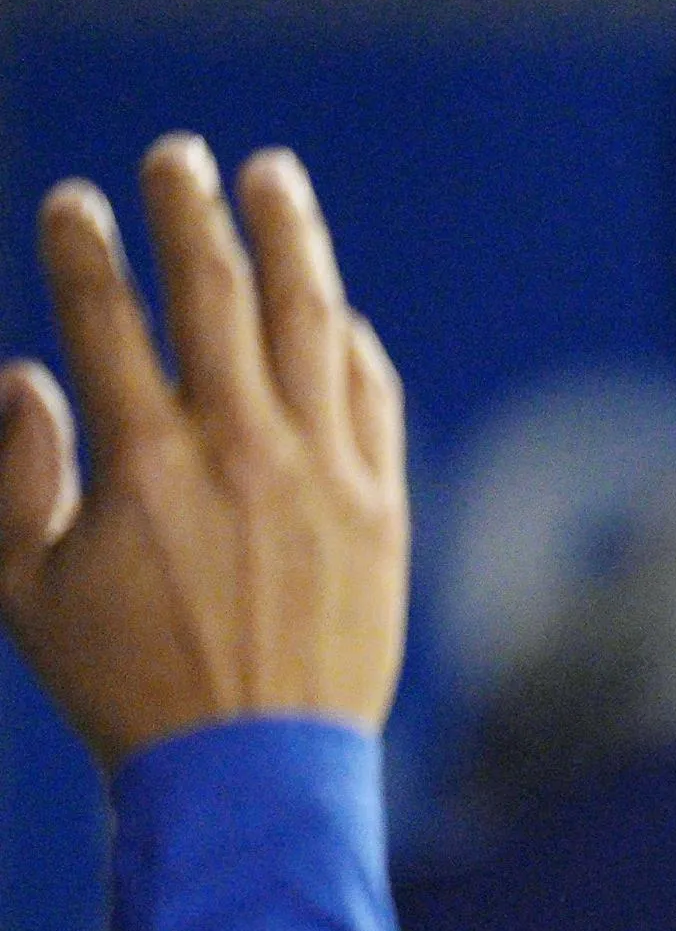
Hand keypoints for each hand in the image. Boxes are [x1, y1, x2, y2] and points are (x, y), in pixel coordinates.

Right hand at [0, 138, 406, 771]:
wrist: (255, 774)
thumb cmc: (127, 687)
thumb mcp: (24, 586)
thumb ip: (12, 473)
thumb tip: (23, 374)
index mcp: (142, 463)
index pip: (105, 316)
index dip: (84, 247)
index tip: (74, 203)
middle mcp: (239, 452)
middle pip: (215, 292)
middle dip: (189, 209)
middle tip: (177, 156)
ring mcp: (324, 476)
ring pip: (310, 323)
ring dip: (290, 240)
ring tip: (272, 178)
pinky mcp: (383, 511)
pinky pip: (370, 398)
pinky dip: (350, 345)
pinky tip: (334, 313)